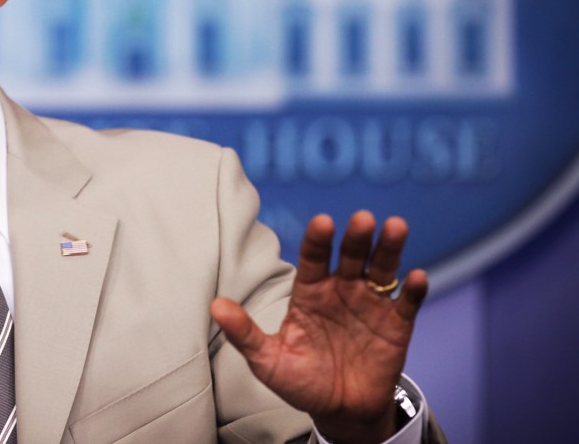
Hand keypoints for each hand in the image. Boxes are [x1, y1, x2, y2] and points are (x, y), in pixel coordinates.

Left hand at [211, 211, 427, 443]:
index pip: (312, 258)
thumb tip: (215, 306)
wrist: (339, 411)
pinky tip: (415, 277)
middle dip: (356, 237)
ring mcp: (370, 304)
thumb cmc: (300, 380)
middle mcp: (341, 289)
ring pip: (381, 269)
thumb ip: (245, 333)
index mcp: (310, 291)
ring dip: (388, 248)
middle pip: (350, 256)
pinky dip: (412, 290)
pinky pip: (406, 303)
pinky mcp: (396, 325)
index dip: (317, 241)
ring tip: (395, 227)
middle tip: (361, 219)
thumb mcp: (268, 359)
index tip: (322, 222)